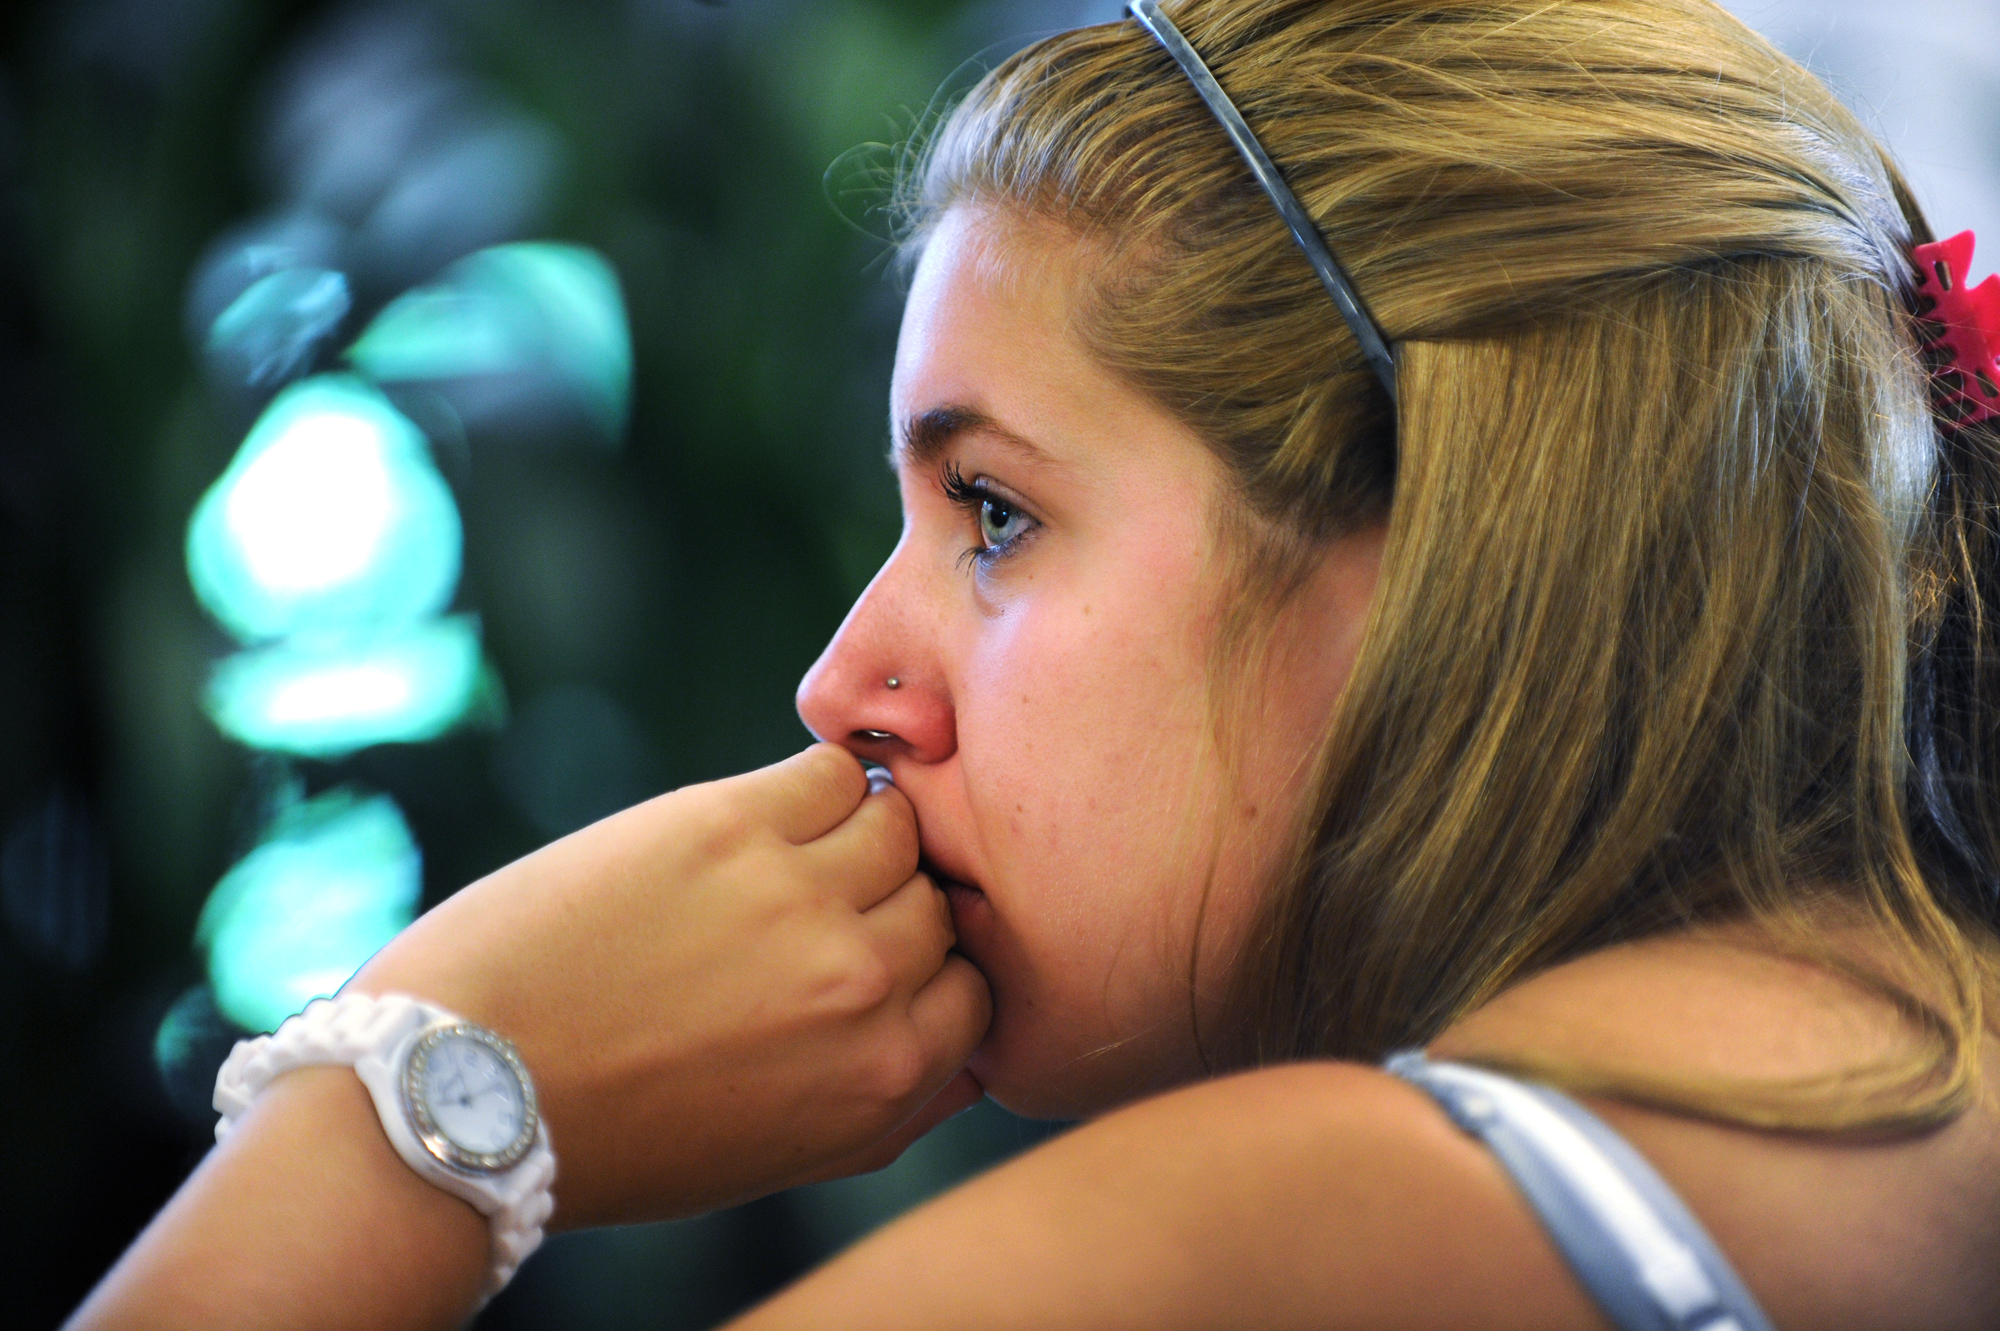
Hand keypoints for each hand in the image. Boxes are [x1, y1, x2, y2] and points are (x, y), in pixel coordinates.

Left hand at [350, 743, 991, 1227]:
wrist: (465, 1086)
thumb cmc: (617, 1132)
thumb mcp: (778, 1155)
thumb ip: (890, 1107)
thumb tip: (967, 1051)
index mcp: (883, 1078)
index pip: (976, 986)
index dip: (928, 968)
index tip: (876, 956)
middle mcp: (863, 986)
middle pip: (937, 900)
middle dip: (889, 902)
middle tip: (819, 905)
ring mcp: (803, 899)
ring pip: (898, 823)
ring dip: (857, 833)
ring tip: (788, 854)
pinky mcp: (733, 825)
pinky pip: (833, 769)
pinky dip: (817, 781)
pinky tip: (763, 815)